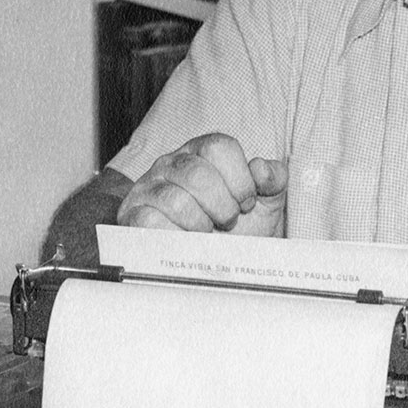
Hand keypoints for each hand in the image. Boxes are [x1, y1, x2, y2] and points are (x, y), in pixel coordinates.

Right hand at [115, 133, 287, 236]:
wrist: (213, 261)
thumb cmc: (237, 227)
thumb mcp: (264, 201)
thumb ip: (274, 179)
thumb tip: (262, 168)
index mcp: (203, 152)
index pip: (219, 146)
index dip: (240, 180)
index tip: (247, 203)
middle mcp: (173, 163)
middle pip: (197, 173)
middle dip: (222, 205)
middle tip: (228, 221)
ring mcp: (149, 187)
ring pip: (175, 200)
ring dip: (200, 224)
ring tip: (207, 233)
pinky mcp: (133, 214)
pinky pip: (149, 221)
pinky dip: (174, 236)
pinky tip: (185, 241)